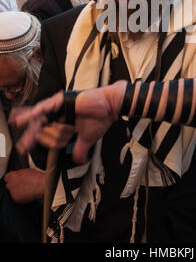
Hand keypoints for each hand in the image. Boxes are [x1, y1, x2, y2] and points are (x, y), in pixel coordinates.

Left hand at [4, 168, 45, 202]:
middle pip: (8, 185)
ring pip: (12, 192)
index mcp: (12, 176)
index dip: (11, 178)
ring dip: (17, 191)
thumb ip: (18, 174)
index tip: (14, 179)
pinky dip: (21, 197)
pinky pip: (16, 198)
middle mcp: (11, 184)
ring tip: (26, 189)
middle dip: (14, 185)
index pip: (7, 177)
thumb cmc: (36, 177)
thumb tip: (18, 176)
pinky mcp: (16, 199)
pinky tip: (27, 193)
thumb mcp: (26, 171)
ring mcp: (13, 192)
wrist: (41, 185)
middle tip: (21, 184)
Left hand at [10, 81, 126, 164]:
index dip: (34, 140)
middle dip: (30, 135)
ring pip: (42, 114)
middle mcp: (59, 113)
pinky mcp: (64, 99)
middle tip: (23, 146)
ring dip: (30, 118)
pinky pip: (50, 104)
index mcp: (63, 122)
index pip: (44, 132)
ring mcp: (60, 105)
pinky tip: (34, 113)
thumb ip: (80, 149)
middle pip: (39, 124)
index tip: (26, 149)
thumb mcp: (87, 139)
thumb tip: (81, 162)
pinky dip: (42, 108)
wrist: (110, 107)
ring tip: (19, 122)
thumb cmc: (100, 118)